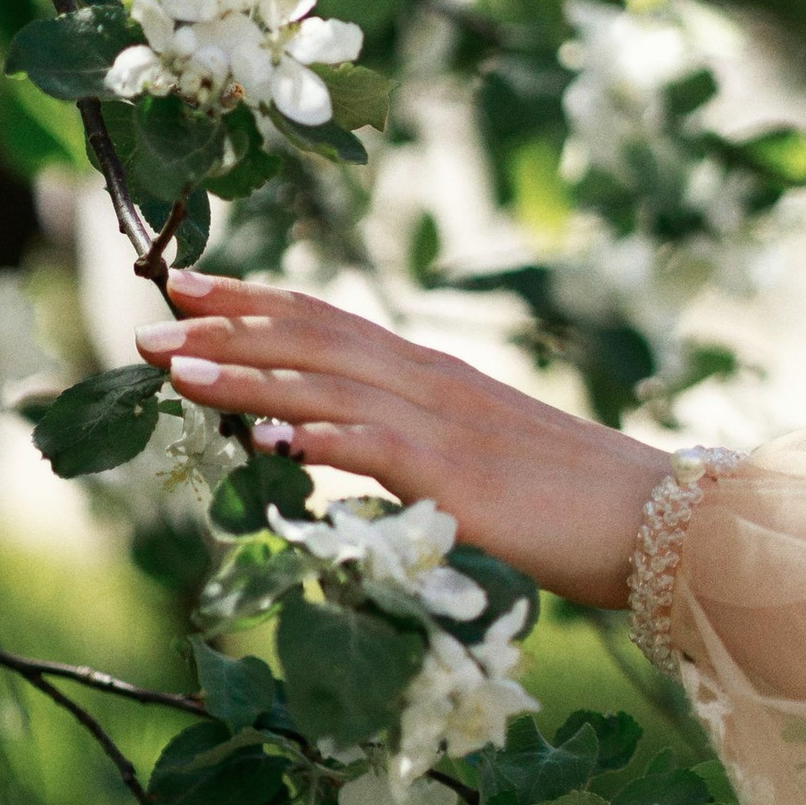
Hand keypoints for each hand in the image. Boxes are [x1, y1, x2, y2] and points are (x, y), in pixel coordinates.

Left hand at [135, 269, 669, 609]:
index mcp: (434, 377)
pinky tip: (270, 434)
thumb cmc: (569, 504)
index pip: (329, 320)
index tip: (186, 283)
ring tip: (175, 365)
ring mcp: (446, 427)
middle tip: (148, 317)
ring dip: (247, 373)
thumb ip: (408, 450)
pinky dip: (322, 436)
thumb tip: (339, 453)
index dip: (254, 300)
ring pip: (329, 385)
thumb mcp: (474, 463)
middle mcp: (432, 384)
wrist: (657, 521)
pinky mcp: (460, 480)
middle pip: (316, 338)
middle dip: (227, 326)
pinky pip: (379, 450)